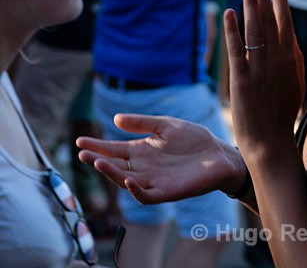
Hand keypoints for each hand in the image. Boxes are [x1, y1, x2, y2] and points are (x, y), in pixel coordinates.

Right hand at [77, 115, 246, 203]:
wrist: (218, 154)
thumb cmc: (193, 139)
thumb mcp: (165, 125)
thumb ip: (142, 123)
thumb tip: (115, 119)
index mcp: (142, 150)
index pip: (114, 149)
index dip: (97, 146)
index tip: (79, 142)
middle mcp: (143, 167)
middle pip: (115, 165)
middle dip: (98, 160)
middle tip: (82, 153)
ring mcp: (153, 180)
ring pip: (125, 181)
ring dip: (111, 174)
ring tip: (98, 162)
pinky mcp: (166, 192)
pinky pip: (146, 195)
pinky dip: (135, 190)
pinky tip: (128, 179)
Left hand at [223, 0, 304, 163]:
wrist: (270, 143)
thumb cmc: (282, 113)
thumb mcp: (296, 82)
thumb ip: (294, 58)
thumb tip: (292, 37)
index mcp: (291, 59)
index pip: (285, 22)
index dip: (280, 0)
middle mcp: (277, 60)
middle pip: (269, 19)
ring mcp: (259, 69)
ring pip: (255, 29)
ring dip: (251, 3)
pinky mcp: (242, 79)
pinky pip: (237, 49)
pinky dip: (233, 30)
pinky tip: (230, 13)